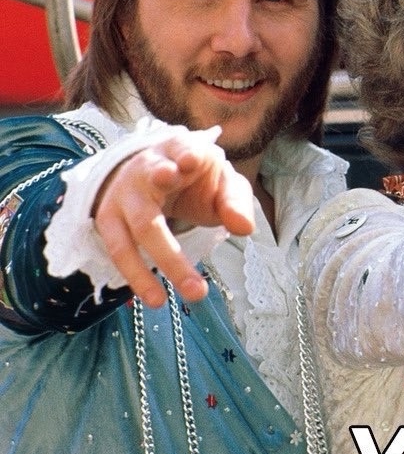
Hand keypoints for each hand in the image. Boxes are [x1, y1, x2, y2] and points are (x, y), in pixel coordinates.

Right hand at [93, 133, 254, 307]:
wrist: (157, 166)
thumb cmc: (195, 177)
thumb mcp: (222, 181)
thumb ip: (235, 201)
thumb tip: (244, 228)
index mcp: (178, 152)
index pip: (180, 151)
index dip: (184, 157)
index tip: (190, 163)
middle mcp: (144, 172)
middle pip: (152, 214)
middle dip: (170, 252)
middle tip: (194, 288)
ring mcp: (123, 196)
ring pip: (133, 235)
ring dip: (148, 271)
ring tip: (162, 302)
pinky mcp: (109, 217)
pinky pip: (118, 249)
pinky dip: (134, 274)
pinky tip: (152, 297)